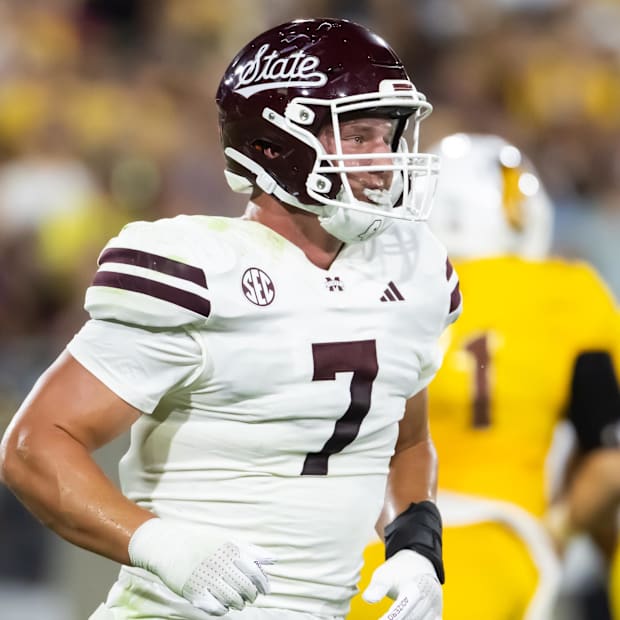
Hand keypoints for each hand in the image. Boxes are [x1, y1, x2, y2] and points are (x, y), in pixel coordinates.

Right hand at [129, 518, 274, 615]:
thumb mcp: (227, 540)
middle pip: (245, 588)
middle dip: (251, 596)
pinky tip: (223, 605)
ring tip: (238, 601)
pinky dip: (223, 609)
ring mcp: (206, 578)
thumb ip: (250, 550)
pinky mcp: (193, 592)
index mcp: (229, 550)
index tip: (265, 590)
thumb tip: (273, 560)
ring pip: (233, 600)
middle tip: (249, 597)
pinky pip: (216, 608)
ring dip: (239, 604)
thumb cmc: (202, 542)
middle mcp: (219, 563)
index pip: (255, 572)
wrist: (169, 546)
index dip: (263, 584)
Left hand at [362, 550, 441, 619]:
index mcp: (416, 585)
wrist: (419, 562)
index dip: (391, 618)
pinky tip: (406, 618)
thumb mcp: (384, 573)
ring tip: (392, 618)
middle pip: (412, 618)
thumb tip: (367, 599)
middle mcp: (429, 596)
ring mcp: (436, 606)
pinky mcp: (438, 613)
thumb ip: (377, 587)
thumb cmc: (399, 570)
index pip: (403, 607)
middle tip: (384, 619)